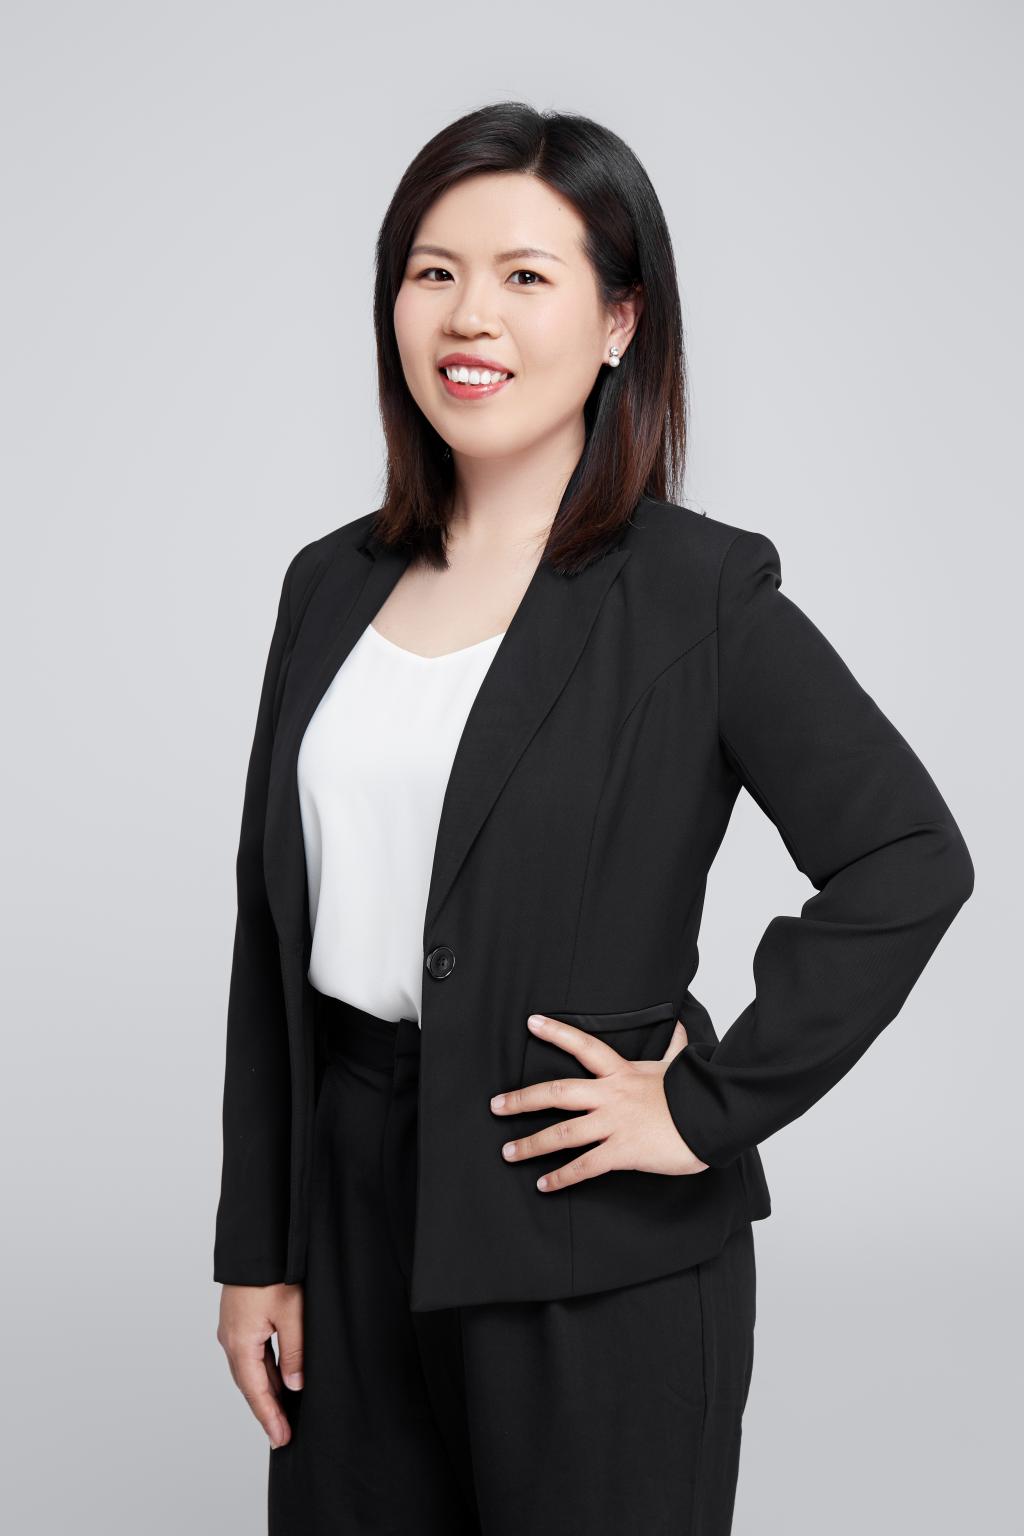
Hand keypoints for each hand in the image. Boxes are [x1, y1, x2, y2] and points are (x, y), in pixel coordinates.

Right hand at [217, 1281, 303, 1449]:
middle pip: (250, 1385)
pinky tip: (278, 1377)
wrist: (256, 1241)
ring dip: (265, 1391)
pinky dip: (264, 1371)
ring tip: (283, 1412)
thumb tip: (294, 1386)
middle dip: (266, 1410)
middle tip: (282, 1434)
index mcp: (241, 1343)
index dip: (270, 1417)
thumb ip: (294, 1352)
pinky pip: (251, 1354)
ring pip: (250, 1370)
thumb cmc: (273, 1273)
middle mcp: (231, 1340)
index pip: (257, 1392)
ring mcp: (232, 1329)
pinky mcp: (238, 1319)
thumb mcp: (292, 1313)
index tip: (281, 1439)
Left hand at [489, 1014, 709, 1190]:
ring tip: (508, 1152)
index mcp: (621, 1072)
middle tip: (496, 1106)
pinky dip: (561, 1177)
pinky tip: (544, 1184)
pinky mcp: (622, 1152)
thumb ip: (673, 1048)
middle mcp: (610, 1096)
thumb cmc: (696, 1094)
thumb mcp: (678, 1066)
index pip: (584, 1046)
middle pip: (557, 1093)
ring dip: (531, 1144)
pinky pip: (584, 1166)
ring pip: (562, 1134)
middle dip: (522, 1100)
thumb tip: (678, 1026)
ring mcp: (614, 1124)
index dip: (557, 1032)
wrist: (713, 1118)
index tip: (531, 1022)